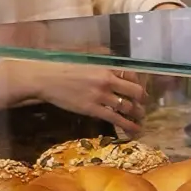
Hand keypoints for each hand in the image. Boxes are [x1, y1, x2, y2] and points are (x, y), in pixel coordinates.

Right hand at [13, 58, 144, 128]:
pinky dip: (128, 125)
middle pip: (135, 92)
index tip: (139, 90)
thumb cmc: (63, 67)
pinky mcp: (93, 110)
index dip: (138, 84)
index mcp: (106, 67)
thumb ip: (102, 64)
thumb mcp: (86, 60)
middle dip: (143, 100)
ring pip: (127, 107)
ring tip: (140, 119)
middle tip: (144, 105)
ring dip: (137, 114)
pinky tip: (135, 130)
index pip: (132, 75)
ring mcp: (101, 96)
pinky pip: (116, 119)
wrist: (46, 79)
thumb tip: (113, 66)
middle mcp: (107, 81)